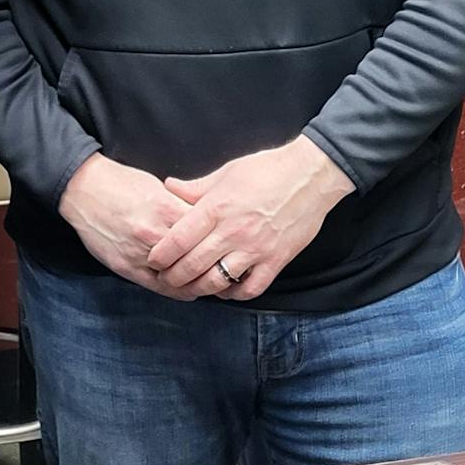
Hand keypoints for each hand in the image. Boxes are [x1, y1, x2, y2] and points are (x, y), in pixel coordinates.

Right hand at [59, 153, 213, 291]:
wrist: (83, 189)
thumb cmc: (120, 184)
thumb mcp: (156, 186)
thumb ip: (179, 204)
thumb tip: (203, 217)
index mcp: (165, 208)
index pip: (204, 231)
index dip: (218, 240)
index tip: (228, 244)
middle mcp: (154, 233)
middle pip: (195, 258)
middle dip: (213, 264)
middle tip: (226, 267)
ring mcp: (138, 253)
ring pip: (179, 277)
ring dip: (196, 282)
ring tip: (211, 282)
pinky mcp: (125, 266)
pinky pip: (157, 286)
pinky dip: (176, 290)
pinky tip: (187, 291)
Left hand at [145, 136, 353, 301]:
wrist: (310, 176)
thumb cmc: (267, 170)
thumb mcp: (226, 173)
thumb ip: (195, 187)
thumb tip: (168, 187)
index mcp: (217, 207)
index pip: (179, 238)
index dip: (161, 254)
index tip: (153, 260)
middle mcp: (233, 231)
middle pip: (193, 264)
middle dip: (173, 277)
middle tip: (164, 279)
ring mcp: (256, 249)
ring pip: (218, 281)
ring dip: (199, 289)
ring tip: (189, 288)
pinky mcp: (276, 260)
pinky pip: (250, 288)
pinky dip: (234, 294)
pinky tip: (224, 289)